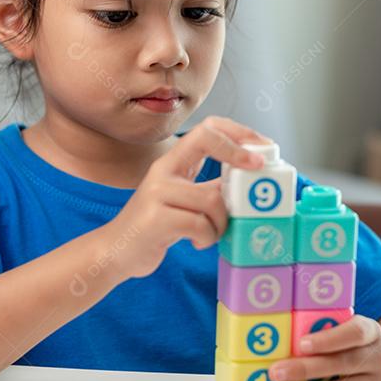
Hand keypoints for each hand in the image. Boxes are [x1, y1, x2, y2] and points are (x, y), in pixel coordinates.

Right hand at [103, 116, 267, 279]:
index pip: (205, 129)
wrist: (117, 251)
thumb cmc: (157, 225)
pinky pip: (200, 224)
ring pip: (212, 197)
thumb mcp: (183, 198)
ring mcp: (157, 193)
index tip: (262, 147)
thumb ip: (211, 187)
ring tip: (212, 232)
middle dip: (239, 155)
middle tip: (259, 172)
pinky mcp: (156, 219)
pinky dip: (207, 237)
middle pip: (207, 143)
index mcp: (172, 162)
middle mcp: (163, 170)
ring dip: (222, 221)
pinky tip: (197, 242)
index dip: (237, 132)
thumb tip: (251, 182)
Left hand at [267, 315, 380, 380]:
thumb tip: (288, 343)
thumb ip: (331, 333)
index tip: (302, 343)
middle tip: (276, 373)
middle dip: (305, 370)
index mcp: (373, 333)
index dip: (329, 339)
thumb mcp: (356, 332)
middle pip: (342, 364)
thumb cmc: (364, 348)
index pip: (355, 333)